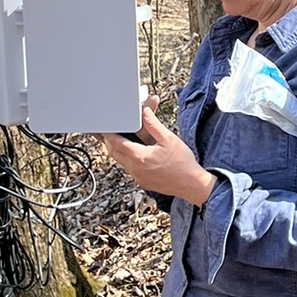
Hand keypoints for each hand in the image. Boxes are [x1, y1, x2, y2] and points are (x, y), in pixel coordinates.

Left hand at [101, 98, 215, 206]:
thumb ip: (153, 124)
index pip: (116, 143)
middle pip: (114, 153)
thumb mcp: (169, 139)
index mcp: (140, 157)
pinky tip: (132, 153)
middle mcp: (136, 169)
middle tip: (106, 131)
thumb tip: (144, 112)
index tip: (104, 127)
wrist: (192, 184)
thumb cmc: (183, 163)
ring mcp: (138, 177)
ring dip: (117, 150)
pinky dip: (126, 159)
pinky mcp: (142, 182)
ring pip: (121, 161)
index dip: (108, 134)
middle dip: (109, 141)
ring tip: (117, 139)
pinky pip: (128, 168)